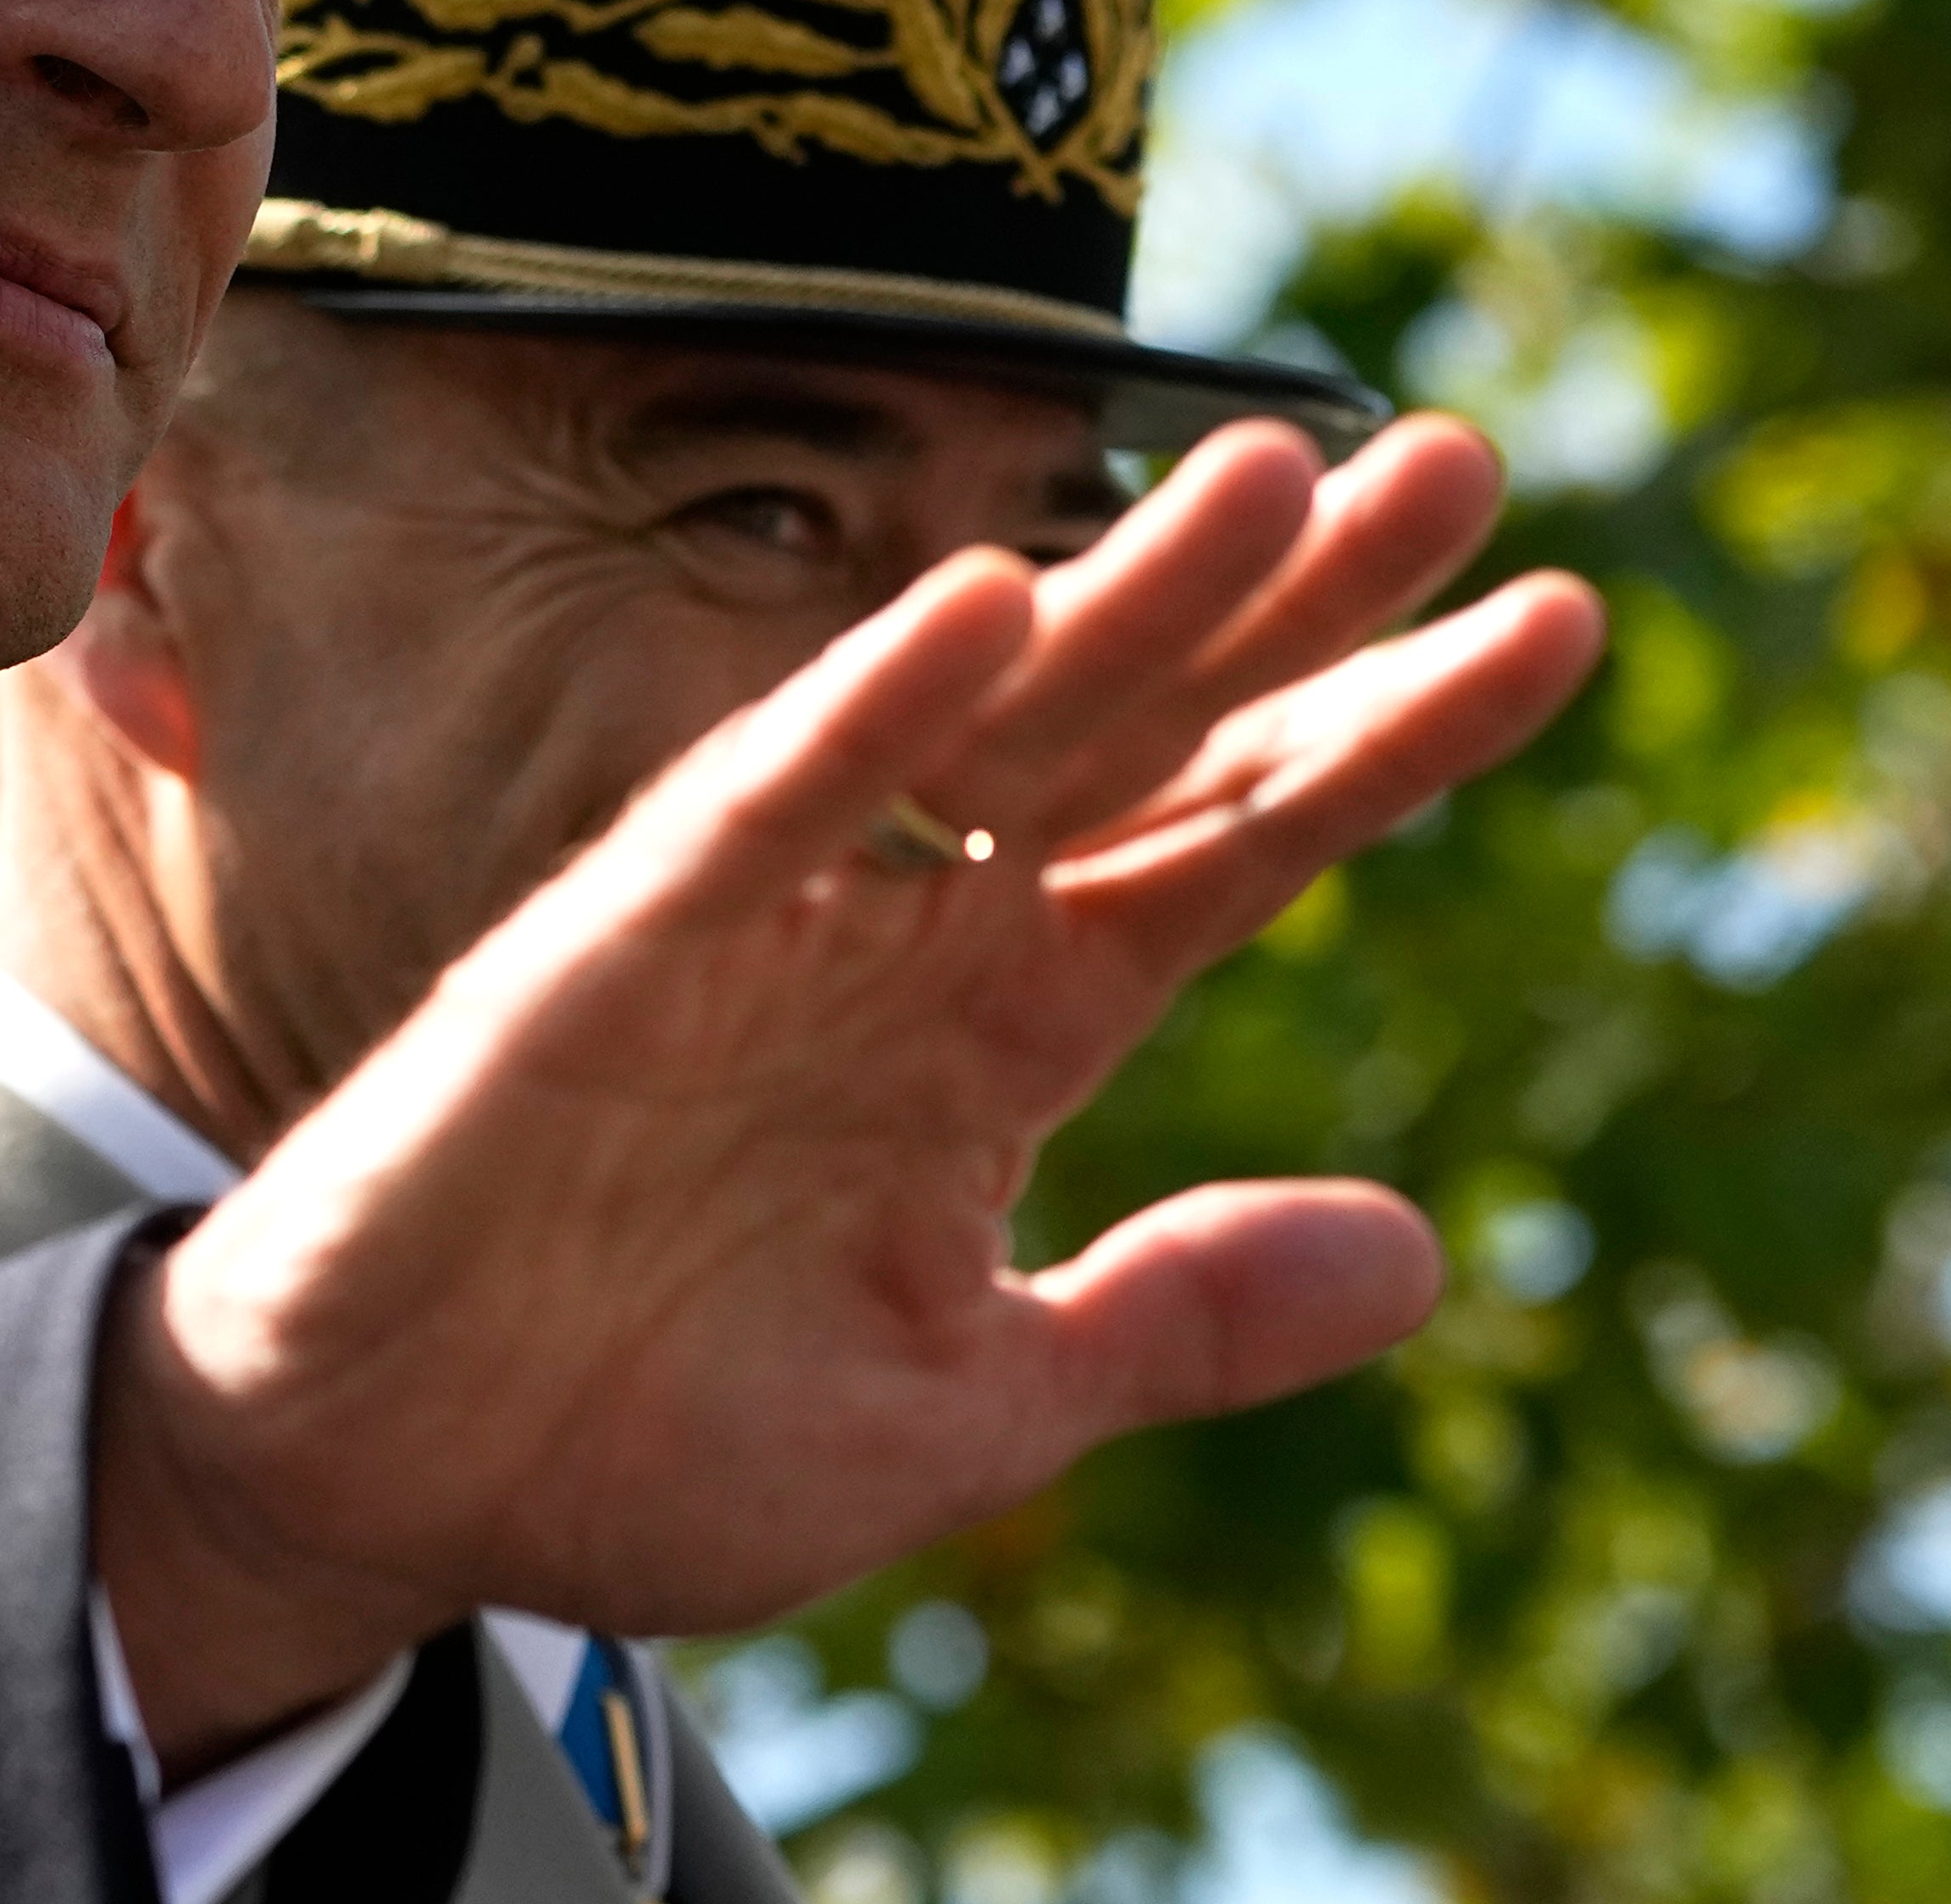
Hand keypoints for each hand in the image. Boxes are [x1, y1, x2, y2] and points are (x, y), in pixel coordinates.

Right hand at [88, 414, 1604, 1768]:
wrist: (385, 1490)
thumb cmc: (644, 1437)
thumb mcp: (968, 1408)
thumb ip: (1173, 1318)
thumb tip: (1431, 1248)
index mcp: (993, 1040)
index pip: (1224, 849)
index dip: (1386, 739)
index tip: (1565, 622)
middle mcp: (899, 944)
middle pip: (1136, 737)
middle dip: (1294, 603)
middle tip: (1468, 460)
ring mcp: (757, 932)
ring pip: (976, 732)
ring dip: (1124, 603)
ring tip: (1283, 472)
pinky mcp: (605, 956)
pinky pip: (756, 812)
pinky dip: (866, 709)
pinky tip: (984, 601)